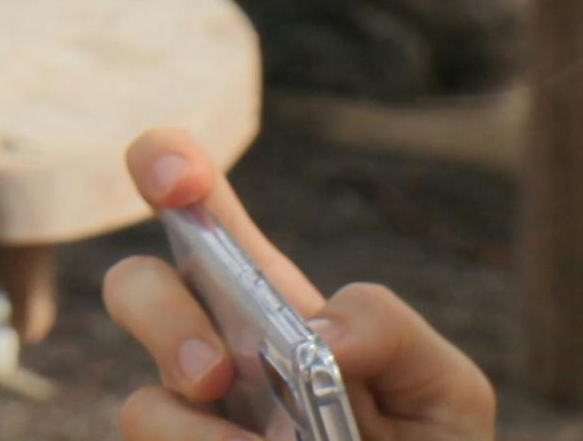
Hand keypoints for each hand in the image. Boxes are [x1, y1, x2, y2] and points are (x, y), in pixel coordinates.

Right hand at [99, 133, 492, 440]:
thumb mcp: (446, 389)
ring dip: (191, 434)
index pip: (199, 217)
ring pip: (142, 407)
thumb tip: (314, 332)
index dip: (167, 168)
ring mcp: (197, 427)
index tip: (178, 178)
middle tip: (212, 374)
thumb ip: (391, 332)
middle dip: (158, 314)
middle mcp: (217, 359)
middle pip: (135, 287)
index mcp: (272, 309)